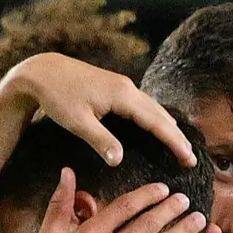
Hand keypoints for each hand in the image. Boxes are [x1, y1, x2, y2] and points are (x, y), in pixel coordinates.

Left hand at [0, 54, 194, 170]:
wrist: (41, 71)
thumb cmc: (57, 96)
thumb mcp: (77, 122)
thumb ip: (101, 141)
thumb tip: (119, 160)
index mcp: (122, 96)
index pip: (157, 122)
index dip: (174, 142)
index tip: (189, 159)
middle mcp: (127, 88)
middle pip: (160, 114)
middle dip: (177, 137)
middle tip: (191, 159)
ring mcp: (122, 85)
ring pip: (153, 108)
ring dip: (168, 127)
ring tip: (180, 145)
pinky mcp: (115, 87)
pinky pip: (143, 105)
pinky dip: (155, 118)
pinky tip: (157, 127)